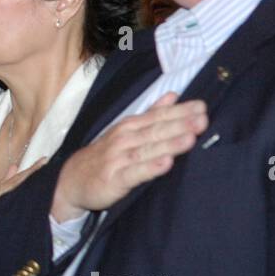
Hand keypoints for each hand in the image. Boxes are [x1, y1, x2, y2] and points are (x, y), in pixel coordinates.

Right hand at [51, 92, 207, 221]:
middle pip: (155, 131)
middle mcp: (124, 139)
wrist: (72, 179)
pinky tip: (166, 164)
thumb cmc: (106, 155)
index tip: (202, 107)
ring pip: (147, 150)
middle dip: (180, 125)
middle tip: (202, 120)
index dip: (179, 111)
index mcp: (130, 126)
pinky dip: (150, 168)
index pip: (157, 116)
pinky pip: (134, 173)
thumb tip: (174, 95)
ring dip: (169, 143)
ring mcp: (118, 159)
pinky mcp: (114, 180)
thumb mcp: (126, 130)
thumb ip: (151, 113)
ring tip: (190, 139)